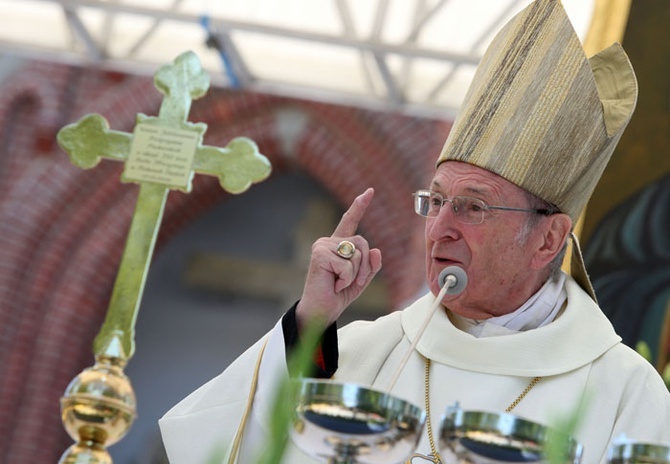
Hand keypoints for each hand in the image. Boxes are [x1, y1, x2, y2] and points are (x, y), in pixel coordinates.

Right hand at [295, 188, 381, 329]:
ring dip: (354, 275)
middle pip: (363, 243)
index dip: (360, 206)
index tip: (369, 191)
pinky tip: (334, 284)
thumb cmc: (338, 294)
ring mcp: (323, 246)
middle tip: (350, 282)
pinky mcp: (320, 254)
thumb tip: (376, 250)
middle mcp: (329, 241)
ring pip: (357, 255)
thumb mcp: (361, 279)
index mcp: (338, 244)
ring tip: (339, 284)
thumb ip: (371, 264)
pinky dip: (346, 279)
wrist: (321, 310)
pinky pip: (348, 265)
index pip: (350, 221)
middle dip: (364, 267)